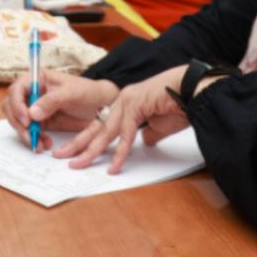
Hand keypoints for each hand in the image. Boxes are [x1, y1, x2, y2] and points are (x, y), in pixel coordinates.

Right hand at [2, 70, 117, 152]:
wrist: (100, 106)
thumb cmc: (87, 92)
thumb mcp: (71, 93)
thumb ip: (51, 101)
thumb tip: (32, 113)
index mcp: (37, 79)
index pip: (16, 89)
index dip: (16, 104)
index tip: (26, 118)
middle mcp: (32, 93)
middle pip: (12, 107)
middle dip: (18, 122)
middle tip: (29, 134)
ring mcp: (35, 108)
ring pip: (19, 122)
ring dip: (25, 134)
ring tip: (39, 143)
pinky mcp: (40, 122)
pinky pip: (30, 132)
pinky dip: (34, 139)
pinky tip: (45, 143)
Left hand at [57, 64, 191, 172]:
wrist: (194, 89)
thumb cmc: (180, 104)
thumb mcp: (160, 124)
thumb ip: (149, 133)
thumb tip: (145, 142)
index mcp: (125, 103)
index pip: (100, 124)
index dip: (86, 139)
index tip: (74, 152)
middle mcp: (122, 101)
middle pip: (96, 127)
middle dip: (78, 144)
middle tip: (63, 158)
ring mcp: (127, 101)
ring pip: (104, 131)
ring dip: (91, 151)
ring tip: (78, 164)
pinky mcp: (136, 106)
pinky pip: (125, 135)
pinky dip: (120, 153)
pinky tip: (114, 167)